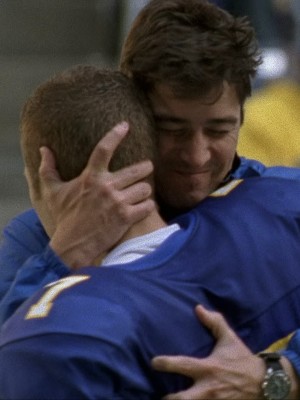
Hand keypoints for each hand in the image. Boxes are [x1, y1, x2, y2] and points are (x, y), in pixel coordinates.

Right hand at [39, 122, 154, 267]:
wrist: (73, 245)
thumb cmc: (65, 217)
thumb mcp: (52, 192)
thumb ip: (48, 169)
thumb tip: (43, 149)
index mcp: (90, 177)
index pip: (104, 149)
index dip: (115, 134)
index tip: (125, 125)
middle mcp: (107, 187)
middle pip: (137, 169)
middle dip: (146, 167)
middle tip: (148, 167)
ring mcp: (118, 203)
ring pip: (145, 188)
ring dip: (146, 189)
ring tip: (143, 192)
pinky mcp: (126, 218)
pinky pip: (148, 206)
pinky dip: (148, 206)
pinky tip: (144, 207)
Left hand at [152, 305, 265, 398]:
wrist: (266, 383)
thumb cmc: (243, 360)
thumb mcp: (229, 339)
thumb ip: (214, 322)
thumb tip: (198, 308)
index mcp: (208, 368)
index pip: (182, 365)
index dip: (166, 364)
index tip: (153, 362)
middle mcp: (208, 389)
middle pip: (181, 399)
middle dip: (168, 399)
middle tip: (159, 395)